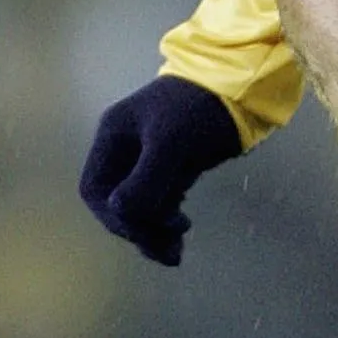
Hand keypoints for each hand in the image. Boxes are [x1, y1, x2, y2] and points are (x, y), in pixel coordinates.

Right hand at [80, 75, 241, 265]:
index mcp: (113, 138)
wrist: (242, 86)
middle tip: (167, 248)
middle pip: (117, 202)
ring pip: (141, 207)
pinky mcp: (176, 167)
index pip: (95, 189)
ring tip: (177, 251)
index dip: (111, 216)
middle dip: (138, 228)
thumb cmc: (199, 108)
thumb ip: (145, 179)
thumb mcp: (170, 141)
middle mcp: (126, 150)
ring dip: (154, 231)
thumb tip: (121, 213)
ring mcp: (150, 160)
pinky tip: (182, 233)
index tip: (139, 231)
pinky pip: (162, 203)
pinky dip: (169, 223)